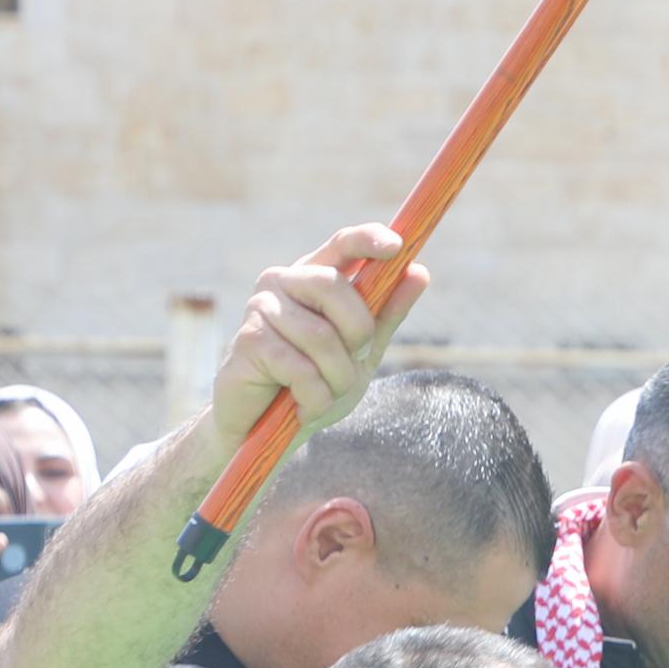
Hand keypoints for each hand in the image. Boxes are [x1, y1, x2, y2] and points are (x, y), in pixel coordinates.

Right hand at [208, 224, 426, 454]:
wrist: (265, 429)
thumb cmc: (313, 383)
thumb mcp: (361, 351)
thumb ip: (386, 313)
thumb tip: (420, 272)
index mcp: (312, 276)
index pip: (342, 244)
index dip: (368, 239)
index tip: (397, 246)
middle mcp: (281, 282)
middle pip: (333, 286)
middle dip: (357, 333)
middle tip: (354, 362)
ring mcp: (260, 308)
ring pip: (321, 335)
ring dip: (337, 378)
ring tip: (324, 394)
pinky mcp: (248, 342)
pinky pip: (302, 369)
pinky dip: (315, 398)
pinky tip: (302, 407)